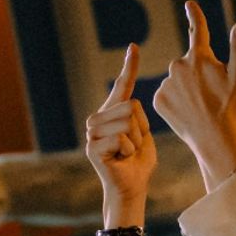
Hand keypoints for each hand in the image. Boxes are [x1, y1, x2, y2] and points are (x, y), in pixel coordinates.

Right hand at [85, 43, 156, 226]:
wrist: (131, 189)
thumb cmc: (138, 164)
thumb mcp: (143, 135)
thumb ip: (138, 118)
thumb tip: (134, 104)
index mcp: (112, 113)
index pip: (122, 86)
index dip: (128, 67)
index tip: (134, 47)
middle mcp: (97, 119)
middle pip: (132, 106)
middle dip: (141, 128)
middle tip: (134, 146)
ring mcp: (92, 133)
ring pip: (127, 122)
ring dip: (136, 141)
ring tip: (127, 154)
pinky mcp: (92, 148)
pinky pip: (121, 138)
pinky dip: (129, 151)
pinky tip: (121, 160)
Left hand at [152, 1, 235, 190]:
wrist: (213, 139)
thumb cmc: (231, 107)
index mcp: (200, 57)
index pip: (198, 30)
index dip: (195, 15)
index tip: (189, 3)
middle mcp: (178, 66)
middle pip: (188, 63)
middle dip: (198, 72)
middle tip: (212, 93)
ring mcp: (166, 84)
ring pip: (177, 80)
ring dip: (187, 88)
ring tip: (201, 106)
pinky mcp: (158, 100)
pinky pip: (167, 95)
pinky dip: (175, 100)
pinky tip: (187, 112)